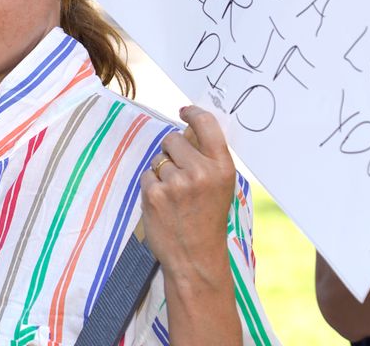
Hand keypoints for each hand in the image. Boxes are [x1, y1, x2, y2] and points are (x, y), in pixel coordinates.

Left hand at [140, 106, 236, 278]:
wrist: (195, 258)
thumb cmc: (208, 220)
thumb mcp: (221, 187)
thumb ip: (208, 158)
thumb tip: (189, 126)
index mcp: (222, 167)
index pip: (206, 125)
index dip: (193, 113)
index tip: (185, 111)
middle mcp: (200, 172)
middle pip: (173, 138)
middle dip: (173, 151)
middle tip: (180, 174)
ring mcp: (175, 183)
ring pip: (158, 158)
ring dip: (162, 171)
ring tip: (175, 195)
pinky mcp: (153, 193)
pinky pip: (147, 174)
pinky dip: (152, 185)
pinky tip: (164, 204)